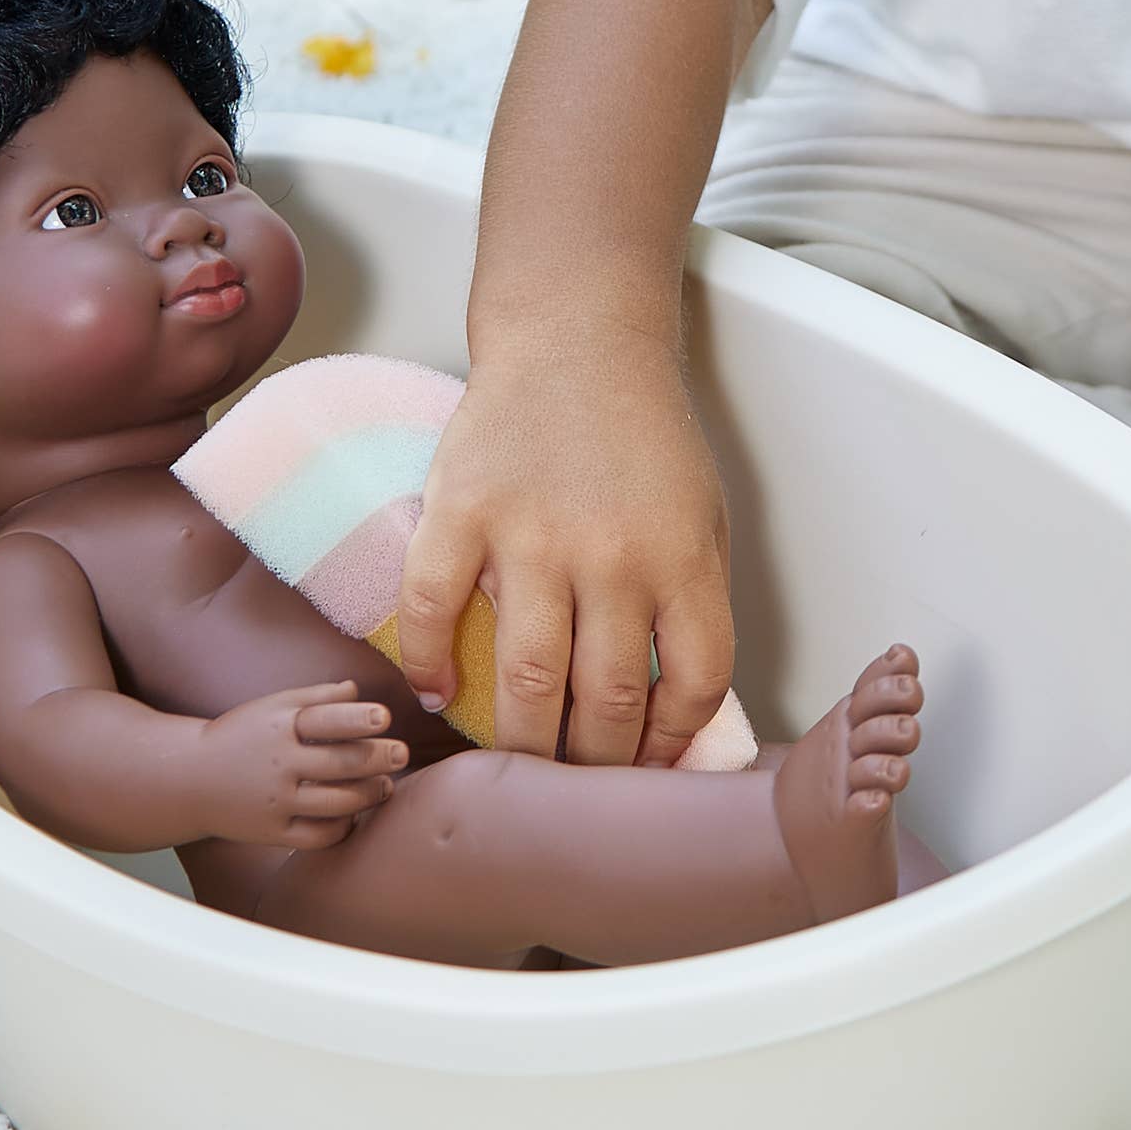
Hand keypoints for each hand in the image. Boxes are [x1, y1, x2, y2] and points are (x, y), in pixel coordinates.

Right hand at [194, 682, 403, 847]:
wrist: (188, 778)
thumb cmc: (239, 736)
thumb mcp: (270, 707)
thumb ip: (315, 697)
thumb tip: (357, 690)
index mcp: (278, 726)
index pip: (326, 720)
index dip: (358, 718)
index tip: (384, 716)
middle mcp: (278, 764)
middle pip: (340, 763)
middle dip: (378, 758)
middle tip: (401, 752)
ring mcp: (275, 801)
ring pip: (337, 803)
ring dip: (369, 794)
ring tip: (384, 785)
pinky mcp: (271, 832)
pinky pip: (318, 836)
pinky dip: (342, 828)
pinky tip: (353, 815)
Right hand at [397, 335, 734, 767]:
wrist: (575, 339)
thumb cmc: (643, 437)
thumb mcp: (701, 518)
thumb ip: (689, 606)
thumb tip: (675, 711)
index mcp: (683, 559)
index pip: (693, 684)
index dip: (674, 744)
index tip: (652, 765)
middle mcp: (613, 555)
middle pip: (609, 700)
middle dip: (597, 765)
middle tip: (580, 790)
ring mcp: (531, 535)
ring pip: (528, 678)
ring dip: (525, 741)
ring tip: (521, 769)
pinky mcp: (461, 510)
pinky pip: (432, 608)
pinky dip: (430, 664)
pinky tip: (438, 695)